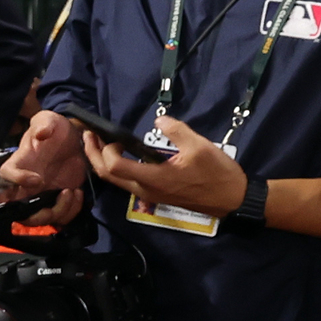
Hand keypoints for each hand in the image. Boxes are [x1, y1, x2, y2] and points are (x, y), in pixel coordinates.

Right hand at [0, 108, 92, 223]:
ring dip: (57, 211)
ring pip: (40, 218)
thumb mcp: (48, 120)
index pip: (5, 176)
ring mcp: (42, 195)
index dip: (16, 180)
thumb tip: (41, 134)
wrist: (76, 141)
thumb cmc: (57, 130)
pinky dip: (70, 211)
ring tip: (70, 192)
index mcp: (19, 164)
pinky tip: (78, 193)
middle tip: (55, 199)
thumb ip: (43, 123)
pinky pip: (60, 217)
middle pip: (18, 210)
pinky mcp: (59, 201)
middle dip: (34, 214)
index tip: (37, 179)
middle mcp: (26, 184)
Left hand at [87, 112, 242, 216]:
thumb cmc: (217, 173)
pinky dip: (116, 169)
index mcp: (153, 179)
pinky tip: (120, 156)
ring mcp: (150, 195)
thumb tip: (158, 121)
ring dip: (103, 162)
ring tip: (99, 143)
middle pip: (107, 176)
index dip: (106, 151)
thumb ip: (176, 130)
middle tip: (88, 135)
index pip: (114, 167)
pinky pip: (127, 183)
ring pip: (116, 181)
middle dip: (93, 155)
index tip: (111, 136)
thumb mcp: (199, 146)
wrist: (233, 199)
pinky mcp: (156, 195)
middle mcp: (146, 190)